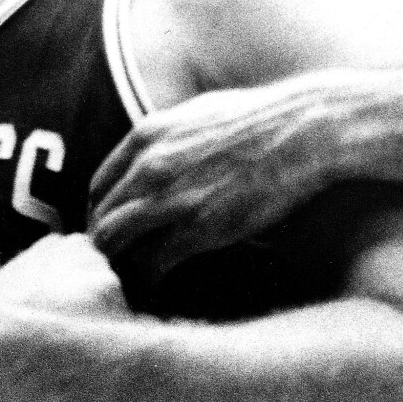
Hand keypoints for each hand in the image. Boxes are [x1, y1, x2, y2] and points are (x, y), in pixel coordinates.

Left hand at [90, 70, 402, 281]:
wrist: (305, 130)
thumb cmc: (261, 118)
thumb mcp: (197, 113)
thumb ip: (167, 137)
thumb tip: (156, 152)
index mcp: (145, 138)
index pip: (98, 187)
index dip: (97, 214)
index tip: (107, 231)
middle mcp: (148, 168)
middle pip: (101, 217)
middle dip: (102, 245)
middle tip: (111, 265)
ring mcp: (171, 199)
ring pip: (115, 242)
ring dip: (115, 265)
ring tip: (125, 281)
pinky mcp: (199, 228)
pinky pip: (152, 263)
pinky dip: (145, 280)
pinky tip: (151, 288)